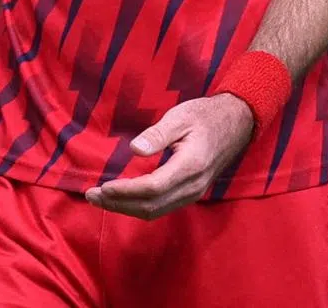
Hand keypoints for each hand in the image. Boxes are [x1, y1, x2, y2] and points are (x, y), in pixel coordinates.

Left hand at [85, 93, 253, 220]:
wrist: (235, 125)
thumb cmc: (205, 116)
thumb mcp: (181, 117)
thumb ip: (158, 134)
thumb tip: (134, 149)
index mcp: (190, 166)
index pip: (152, 188)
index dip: (125, 191)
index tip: (102, 187)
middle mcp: (192, 186)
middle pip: (150, 206)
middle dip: (119, 204)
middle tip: (92, 196)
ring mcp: (193, 193)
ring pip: (155, 211)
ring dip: (126, 208)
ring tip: (102, 199)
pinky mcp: (190, 193)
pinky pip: (162, 207)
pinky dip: (139, 206)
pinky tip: (123, 198)